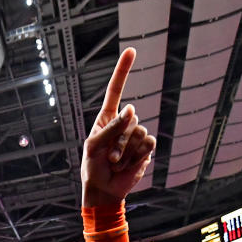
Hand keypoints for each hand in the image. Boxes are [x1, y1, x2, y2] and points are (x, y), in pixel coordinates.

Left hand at [81, 48, 155, 207]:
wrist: (105, 190)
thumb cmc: (93, 167)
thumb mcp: (93, 146)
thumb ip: (110, 127)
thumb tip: (130, 108)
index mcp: (107, 118)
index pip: (116, 90)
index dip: (124, 71)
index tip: (132, 51)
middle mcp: (123, 124)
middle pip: (130, 119)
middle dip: (120, 141)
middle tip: (110, 158)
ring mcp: (136, 135)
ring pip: (140, 132)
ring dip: (127, 152)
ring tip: (117, 163)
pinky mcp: (146, 149)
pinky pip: (149, 144)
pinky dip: (138, 156)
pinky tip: (129, 165)